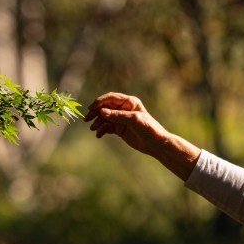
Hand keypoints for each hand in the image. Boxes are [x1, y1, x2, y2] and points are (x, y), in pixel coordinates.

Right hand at [84, 92, 200, 180]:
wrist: (156, 144)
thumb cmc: (149, 129)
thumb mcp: (134, 120)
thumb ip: (118, 116)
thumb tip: (102, 112)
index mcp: (129, 102)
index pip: (111, 98)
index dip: (100, 102)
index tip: (91, 108)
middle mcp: (124, 109)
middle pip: (105, 107)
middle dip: (95, 113)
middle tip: (86, 119)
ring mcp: (121, 119)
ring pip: (104, 118)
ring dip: (97, 122)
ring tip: (93, 129)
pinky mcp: (119, 128)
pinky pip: (107, 127)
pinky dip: (101, 130)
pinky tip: (99, 135)